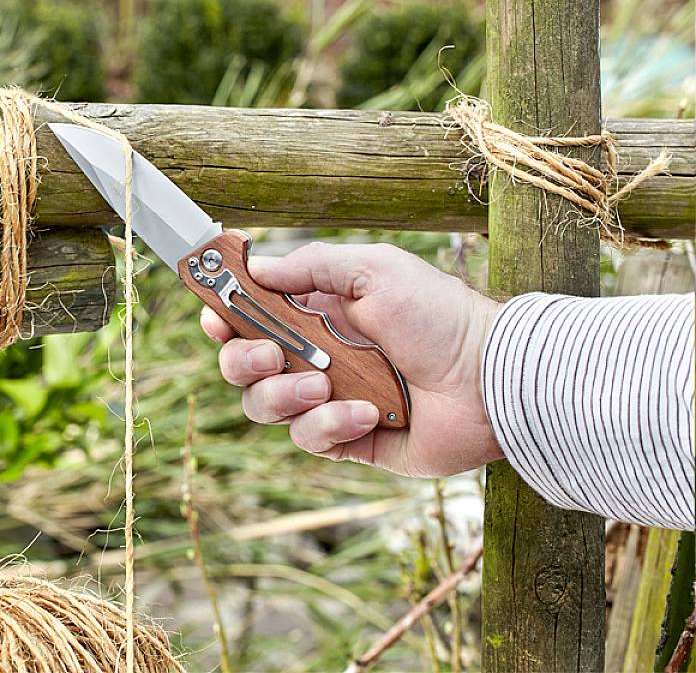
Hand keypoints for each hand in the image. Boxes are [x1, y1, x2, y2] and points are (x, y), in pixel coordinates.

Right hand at [200, 242, 502, 477]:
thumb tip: (257, 267)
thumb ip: (312, 267)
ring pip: (266, 406)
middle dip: (243, 361)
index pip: (250, 318)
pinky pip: (310, 439)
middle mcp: (315, 358)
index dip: (224, 319)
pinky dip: (330, 425)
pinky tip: (366, 414)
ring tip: (324, 385)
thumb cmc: (439, 317)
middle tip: (270, 354)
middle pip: (243, 366)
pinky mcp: (348, 440)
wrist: (491, 378)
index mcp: (317, 314)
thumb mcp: (375, 271)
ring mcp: (329, 400)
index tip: (215, 318)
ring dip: (285, 395)